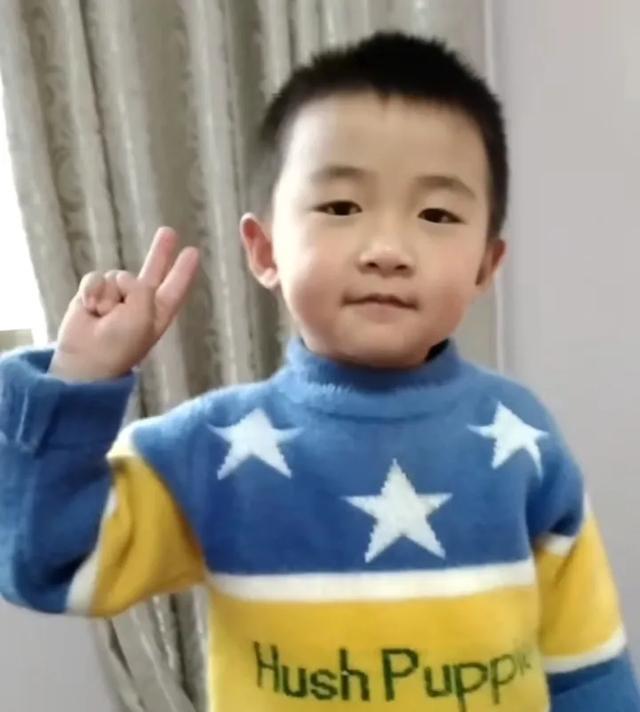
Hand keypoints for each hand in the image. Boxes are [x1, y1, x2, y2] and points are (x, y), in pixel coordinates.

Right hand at [49, 227, 199, 380]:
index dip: (183, 271)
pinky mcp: (93, 295)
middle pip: (153, 272)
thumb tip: (120, 279)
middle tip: (168, 232)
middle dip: (160, 253)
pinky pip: (96, 278)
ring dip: (110, 294)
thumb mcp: (143, 315)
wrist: (86, 359)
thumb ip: (141, 289)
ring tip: (104, 316)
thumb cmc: (120, 343)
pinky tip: (90, 308)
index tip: (193, 251)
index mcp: (158, 313)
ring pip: (118, 275)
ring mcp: (116, 298)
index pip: (175, 288)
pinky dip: (92, 291)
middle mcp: (140, 304)